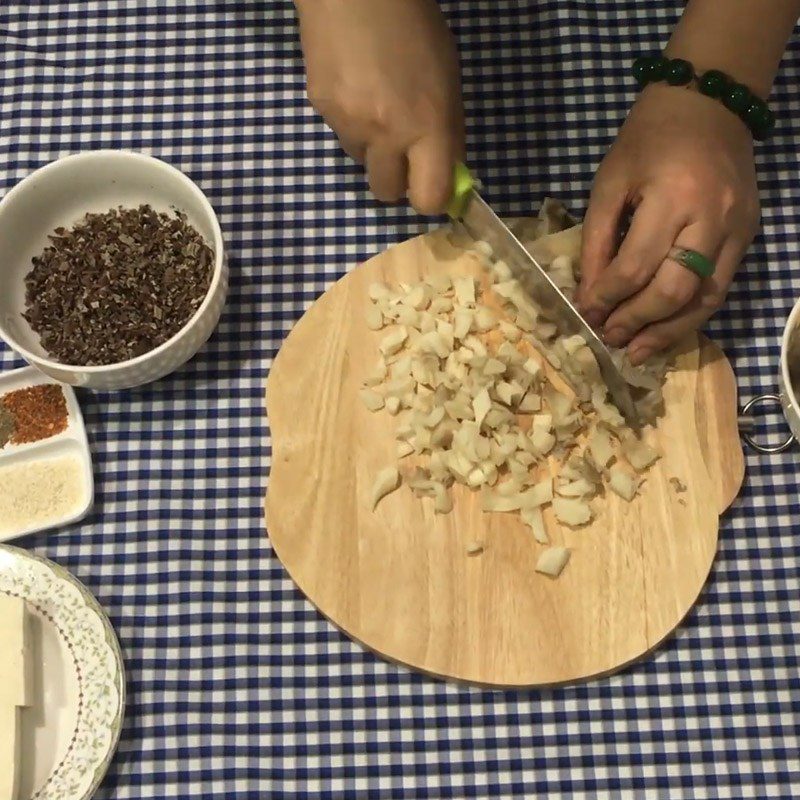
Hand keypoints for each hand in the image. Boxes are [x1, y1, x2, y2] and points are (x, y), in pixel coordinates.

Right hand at [296, 0, 463, 214]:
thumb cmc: (415, 27)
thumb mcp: (448, 80)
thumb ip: (447, 133)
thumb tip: (447, 175)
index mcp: (427, 126)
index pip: (428, 199)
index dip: (430, 200)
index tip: (431, 188)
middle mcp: (387, 134)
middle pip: (387, 193)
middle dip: (396, 181)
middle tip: (402, 154)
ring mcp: (349, 124)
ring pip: (362, 162)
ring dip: (373, 147)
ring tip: (376, 104)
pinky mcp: (321, 110)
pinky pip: (341, 134)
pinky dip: (351, 121)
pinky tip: (355, 87)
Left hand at [577, 84, 759, 363]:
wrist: (709, 103)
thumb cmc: (648, 140)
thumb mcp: (609, 184)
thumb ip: (597, 241)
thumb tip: (588, 294)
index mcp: (673, 197)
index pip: (635, 266)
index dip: (606, 298)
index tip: (585, 314)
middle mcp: (711, 218)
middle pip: (673, 290)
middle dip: (636, 321)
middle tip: (608, 339)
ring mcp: (738, 230)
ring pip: (705, 299)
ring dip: (668, 332)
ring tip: (637, 353)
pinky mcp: (749, 236)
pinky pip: (720, 289)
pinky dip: (691, 315)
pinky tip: (666, 332)